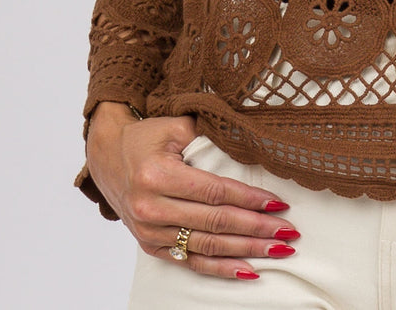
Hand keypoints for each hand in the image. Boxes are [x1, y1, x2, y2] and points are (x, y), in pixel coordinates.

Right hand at [85, 103, 298, 279]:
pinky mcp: (150, 245)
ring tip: (277, 250)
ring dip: (245, 251)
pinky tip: (247, 270)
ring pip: (207, 246)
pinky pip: (191, 261)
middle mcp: (152, 208)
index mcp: (158, 176)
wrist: (107, 155)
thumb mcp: (176, 125)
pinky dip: (220, 268)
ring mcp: (150, 232)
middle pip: (215, 223)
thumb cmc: (146, 137)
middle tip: (288, 233)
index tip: (278, 205)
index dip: (249, 200)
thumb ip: (211, 135)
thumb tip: (251, 143)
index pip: (215, 192)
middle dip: (256, 230)